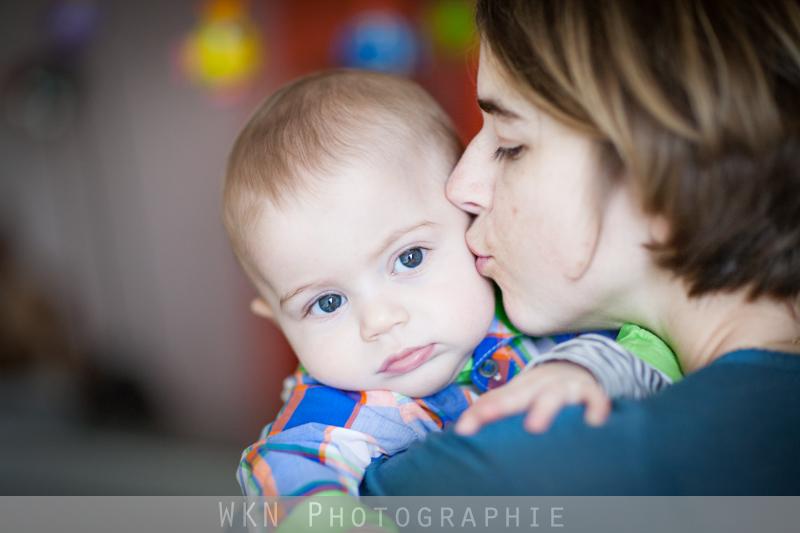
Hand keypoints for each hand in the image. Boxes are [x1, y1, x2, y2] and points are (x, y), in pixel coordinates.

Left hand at [454, 361, 611, 434]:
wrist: (581, 367)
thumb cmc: (541, 388)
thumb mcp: (518, 395)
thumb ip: (491, 409)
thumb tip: (460, 430)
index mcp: (521, 387)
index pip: (497, 399)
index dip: (482, 411)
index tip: (464, 429)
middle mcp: (541, 385)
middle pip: (520, 394)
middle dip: (504, 406)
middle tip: (488, 416)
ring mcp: (566, 387)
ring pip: (555, 395)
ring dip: (544, 408)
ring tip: (534, 425)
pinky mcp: (593, 393)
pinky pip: (596, 400)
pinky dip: (595, 409)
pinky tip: (592, 422)